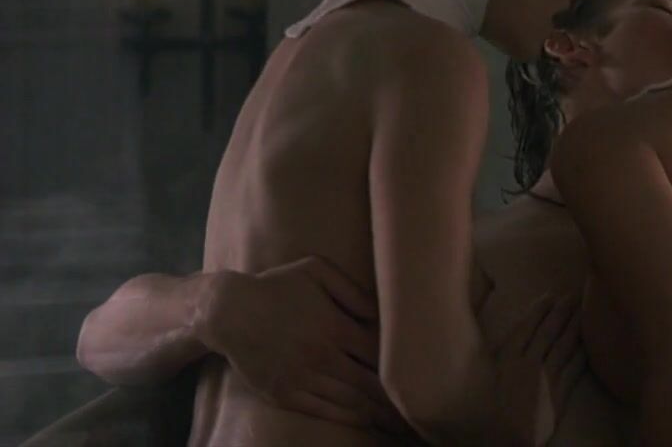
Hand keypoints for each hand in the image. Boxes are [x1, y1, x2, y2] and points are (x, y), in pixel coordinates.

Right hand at [199, 256, 406, 433]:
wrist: (227, 311)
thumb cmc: (276, 286)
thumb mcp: (316, 271)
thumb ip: (352, 289)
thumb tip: (380, 310)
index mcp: (335, 327)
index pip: (380, 352)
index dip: (402, 365)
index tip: (422, 373)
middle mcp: (322, 356)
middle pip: (371, 384)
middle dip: (397, 399)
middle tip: (422, 411)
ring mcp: (302, 378)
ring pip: (351, 401)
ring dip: (378, 413)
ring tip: (400, 422)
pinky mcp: (284, 393)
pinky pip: (324, 410)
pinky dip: (349, 417)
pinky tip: (367, 420)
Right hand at [490, 293, 586, 445]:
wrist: (506, 439)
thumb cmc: (486, 411)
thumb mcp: (483, 376)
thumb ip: (493, 356)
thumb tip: (501, 339)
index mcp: (508, 358)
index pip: (527, 327)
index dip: (540, 310)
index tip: (550, 295)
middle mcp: (530, 363)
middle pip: (548, 332)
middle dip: (561, 312)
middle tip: (573, 296)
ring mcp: (547, 379)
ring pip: (564, 347)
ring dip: (574, 328)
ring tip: (583, 312)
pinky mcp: (559, 395)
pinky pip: (573, 371)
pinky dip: (581, 356)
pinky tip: (588, 345)